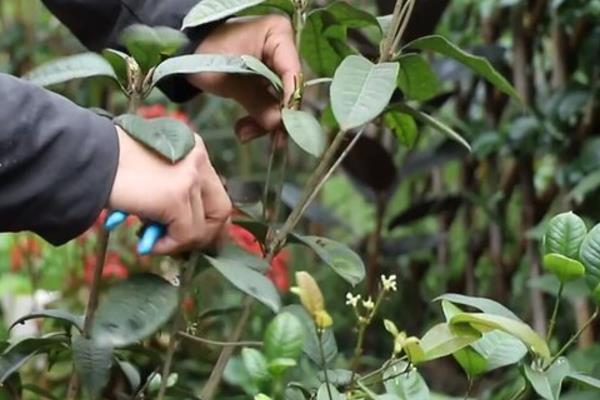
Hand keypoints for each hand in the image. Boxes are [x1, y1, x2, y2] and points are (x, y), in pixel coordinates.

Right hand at [108, 126, 231, 253]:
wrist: (84, 160)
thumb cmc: (111, 168)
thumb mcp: (154, 175)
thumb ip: (176, 192)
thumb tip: (192, 232)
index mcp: (193, 148)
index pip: (217, 192)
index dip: (209, 221)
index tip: (194, 239)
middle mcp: (198, 158)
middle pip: (221, 210)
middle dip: (204, 236)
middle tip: (180, 247)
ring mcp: (190, 177)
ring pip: (203, 227)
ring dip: (178, 243)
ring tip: (152, 242)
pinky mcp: (177, 196)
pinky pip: (185, 235)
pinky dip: (167, 245)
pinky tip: (148, 243)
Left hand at [188, 15, 300, 141]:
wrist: (186, 52)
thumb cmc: (205, 53)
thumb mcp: (229, 79)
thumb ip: (257, 101)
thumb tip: (278, 124)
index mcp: (278, 34)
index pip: (292, 71)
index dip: (290, 99)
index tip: (285, 124)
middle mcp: (283, 48)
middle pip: (289, 89)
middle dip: (276, 116)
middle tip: (272, 141)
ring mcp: (276, 66)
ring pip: (280, 101)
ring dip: (264, 122)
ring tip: (243, 134)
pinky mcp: (268, 81)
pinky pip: (270, 103)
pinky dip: (258, 119)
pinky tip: (243, 130)